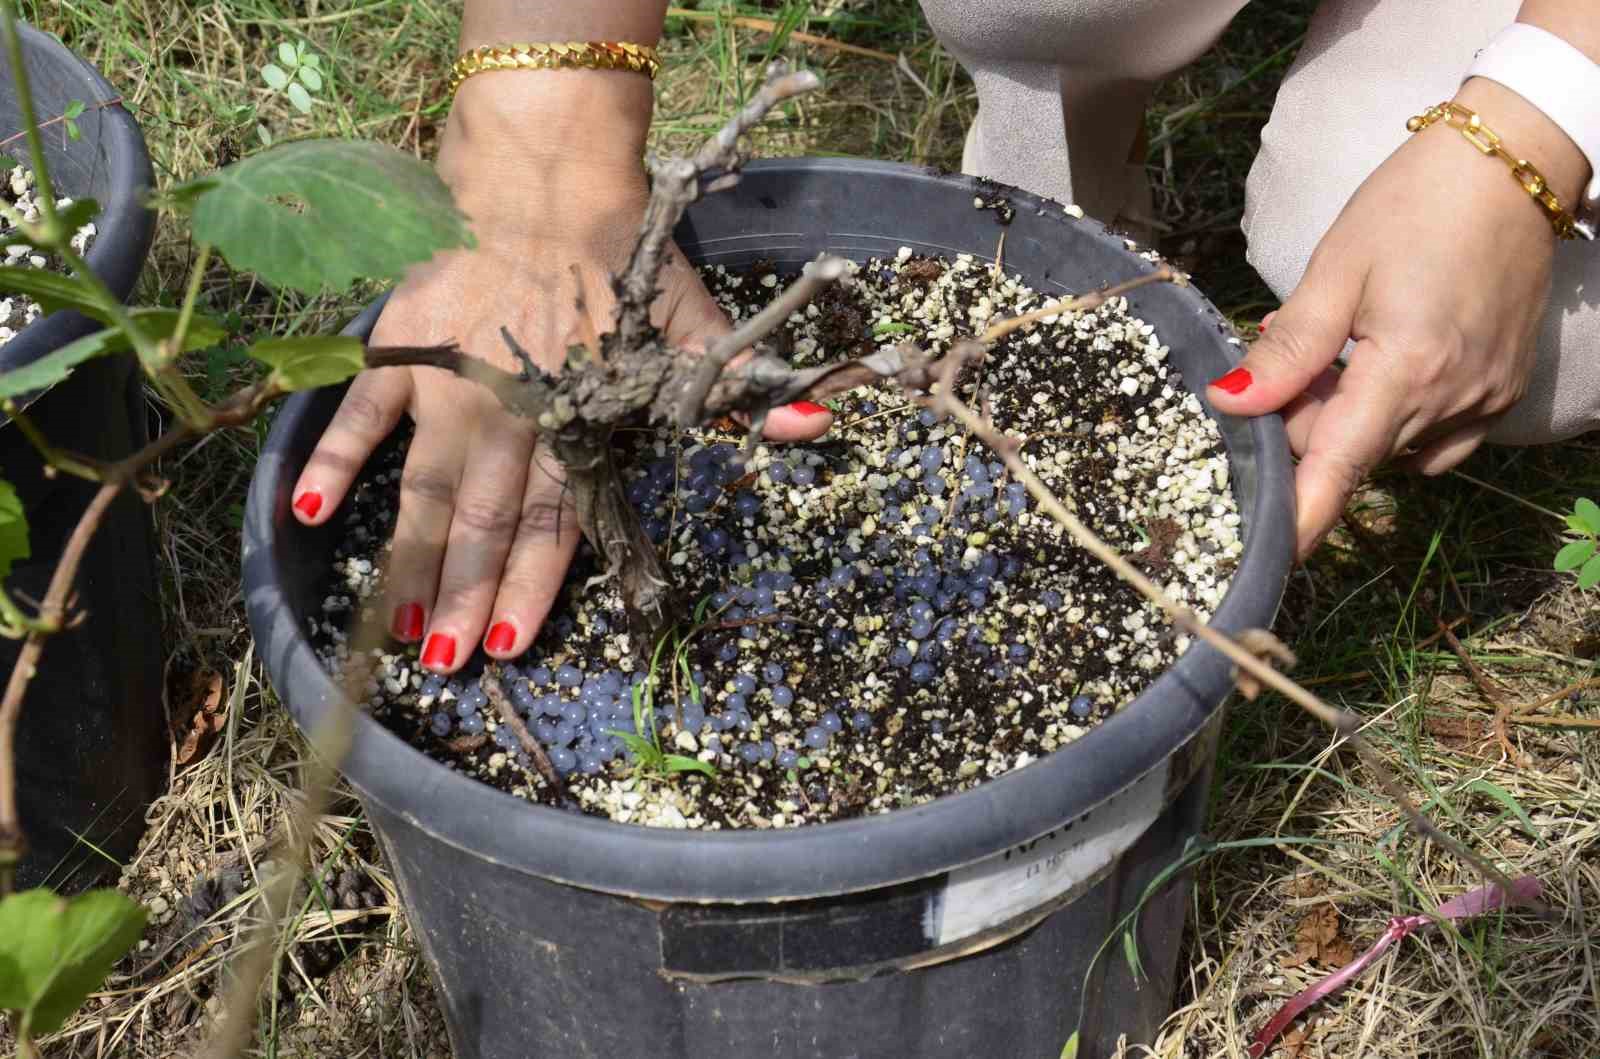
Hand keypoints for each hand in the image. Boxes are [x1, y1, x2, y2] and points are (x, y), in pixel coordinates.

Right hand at [289, 75, 832, 672]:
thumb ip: (741, 388)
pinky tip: (312, 510)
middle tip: (448, 662)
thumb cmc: (623, 262)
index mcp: (580, 419)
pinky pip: (363, 406)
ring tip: (397, 626)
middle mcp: (514, 413)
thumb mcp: (695, 325)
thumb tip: (819, 428)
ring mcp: (452, 382)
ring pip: (430, 487)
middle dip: (469, 596)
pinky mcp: (405, 344)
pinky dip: (339, 455)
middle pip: (490, 522)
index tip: (515, 645)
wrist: (548, 180)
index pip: (560, 520)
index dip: (537, 586)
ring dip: (413, 558)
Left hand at [1210, 78, 1589, 558]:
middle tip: (1294, 354)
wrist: (1511, 163)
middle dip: (1311, 423)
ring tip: (1344, 345)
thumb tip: (1230, 405)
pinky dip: (1395, 411)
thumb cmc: (1413, 205)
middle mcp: (1455, 398)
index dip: (1303, 517)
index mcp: (1407, 370)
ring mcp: (1486, 397)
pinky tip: (1384, 357)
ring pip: (1391, 444)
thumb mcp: (1334, 272)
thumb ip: (1286, 351)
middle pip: (1355, 453)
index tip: (1272, 560)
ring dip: (1352, 415)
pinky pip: (1433, 431)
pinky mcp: (1503, 387)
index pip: (1340, 468)